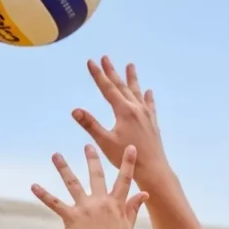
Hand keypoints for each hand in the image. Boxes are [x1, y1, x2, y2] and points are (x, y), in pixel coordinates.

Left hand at [31, 145, 146, 228]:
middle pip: (96, 176)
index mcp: (116, 205)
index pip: (124, 180)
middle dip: (92, 159)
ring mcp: (85, 208)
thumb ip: (133, 209)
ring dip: (63, 168)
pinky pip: (54, 203)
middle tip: (88, 145)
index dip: (128, 163)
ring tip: (56, 155)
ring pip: (73, 183)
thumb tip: (144, 194)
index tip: (131, 148)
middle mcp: (100, 203)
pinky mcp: (70, 217)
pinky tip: (34, 186)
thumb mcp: (128, 228)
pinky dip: (44, 194)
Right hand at [74, 57, 168, 190]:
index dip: (98, 75)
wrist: (154, 170)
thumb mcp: (105, 142)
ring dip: (132, 79)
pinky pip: (150, 106)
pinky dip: (148, 97)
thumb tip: (75, 110)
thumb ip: (90, 125)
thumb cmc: (129, 158)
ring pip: (137, 92)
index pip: (108, 88)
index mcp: (124, 111)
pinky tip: (149, 91)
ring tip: (130, 65)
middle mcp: (136, 109)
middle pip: (122, 86)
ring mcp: (146, 116)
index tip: (90, 61)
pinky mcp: (153, 124)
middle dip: (112, 72)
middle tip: (105, 57)